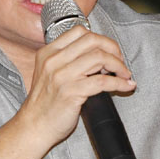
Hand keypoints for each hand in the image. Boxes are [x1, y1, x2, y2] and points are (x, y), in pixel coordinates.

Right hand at [18, 25, 135, 145]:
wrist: (33, 126)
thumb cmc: (44, 103)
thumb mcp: (49, 73)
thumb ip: (67, 60)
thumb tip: (99, 55)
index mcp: (48, 52)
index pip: (79, 32)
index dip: (101, 39)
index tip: (110, 51)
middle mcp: (54, 60)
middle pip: (92, 41)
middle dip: (113, 48)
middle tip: (120, 61)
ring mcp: (62, 76)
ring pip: (100, 58)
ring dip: (119, 65)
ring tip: (124, 74)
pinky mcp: (71, 92)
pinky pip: (103, 82)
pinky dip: (119, 83)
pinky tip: (125, 86)